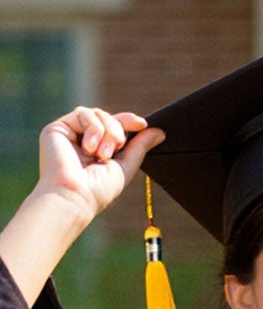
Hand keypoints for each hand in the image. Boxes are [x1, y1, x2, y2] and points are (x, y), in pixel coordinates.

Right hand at [33, 108, 158, 226]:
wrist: (75, 195)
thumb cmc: (99, 189)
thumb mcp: (126, 166)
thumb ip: (140, 147)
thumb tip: (159, 131)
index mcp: (98, 149)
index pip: (115, 126)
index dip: (128, 121)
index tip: (142, 124)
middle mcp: (83, 140)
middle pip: (108, 117)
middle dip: (118, 130)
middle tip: (116, 148)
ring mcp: (70, 133)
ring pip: (97, 113)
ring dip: (107, 131)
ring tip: (102, 153)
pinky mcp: (57, 128)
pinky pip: (83, 113)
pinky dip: (93, 128)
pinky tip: (89, 148)